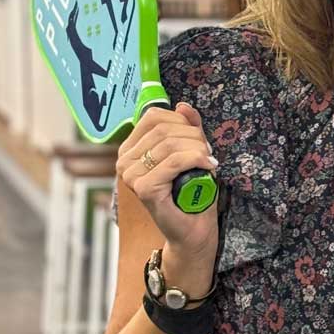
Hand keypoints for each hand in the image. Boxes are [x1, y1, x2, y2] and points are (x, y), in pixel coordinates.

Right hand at [117, 102, 219, 261]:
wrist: (193, 228)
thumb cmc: (191, 191)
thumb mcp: (191, 152)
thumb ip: (187, 128)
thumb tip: (183, 105)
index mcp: (130, 148)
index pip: (154, 117)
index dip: (181, 121)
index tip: (198, 138)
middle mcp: (124, 160)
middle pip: (164, 128)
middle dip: (194, 136)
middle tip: (208, 152)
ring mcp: (131, 175)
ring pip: (171, 144)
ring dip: (198, 149)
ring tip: (209, 161)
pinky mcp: (144, 188)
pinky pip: (175, 161)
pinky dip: (197, 159)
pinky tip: (208, 167)